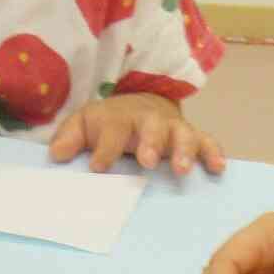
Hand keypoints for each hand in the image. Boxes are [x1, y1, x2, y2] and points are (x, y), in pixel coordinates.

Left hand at [48, 92, 224, 177]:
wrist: (139, 104)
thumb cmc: (108, 123)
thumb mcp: (84, 124)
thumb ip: (69, 137)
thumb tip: (56, 155)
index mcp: (119, 117)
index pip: (112, 130)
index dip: (105, 148)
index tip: (98, 166)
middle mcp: (148, 121)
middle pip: (151, 127)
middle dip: (150, 143)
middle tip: (147, 161)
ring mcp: (173, 128)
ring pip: (183, 134)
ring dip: (184, 150)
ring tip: (183, 170)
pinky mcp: (191, 136)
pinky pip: (207, 141)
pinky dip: (214, 152)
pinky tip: (218, 168)